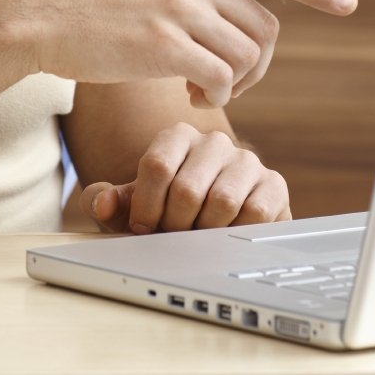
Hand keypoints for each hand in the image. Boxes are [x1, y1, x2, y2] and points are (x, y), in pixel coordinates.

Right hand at [18, 0, 355, 108]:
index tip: (348, 3)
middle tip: (226, 84)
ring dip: (232, 86)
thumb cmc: (97, 6)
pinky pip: (221, 81)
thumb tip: (244, 21)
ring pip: (246, 58)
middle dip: (256, 65)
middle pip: (265, 29)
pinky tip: (187, 96)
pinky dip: (213, 98)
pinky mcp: (166, 43)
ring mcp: (182, 7)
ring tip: (199, 89)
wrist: (42, 14)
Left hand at [80, 125, 289, 233]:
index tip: (144, 229)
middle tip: (174, 237)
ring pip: (222, 201)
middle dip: (175, 225)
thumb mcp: (136, 207)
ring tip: (199, 236)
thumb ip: (110, 202)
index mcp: (178, 137)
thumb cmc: (170, 213)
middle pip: (187, 188)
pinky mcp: (273, 184)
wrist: (216, 226)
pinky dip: (235, 233)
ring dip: (205, 232)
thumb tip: (101, 202)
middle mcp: (214, 142)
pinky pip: (254, 213)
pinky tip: (226, 235)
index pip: (157, 166)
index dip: (146, 207)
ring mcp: (246, 161)